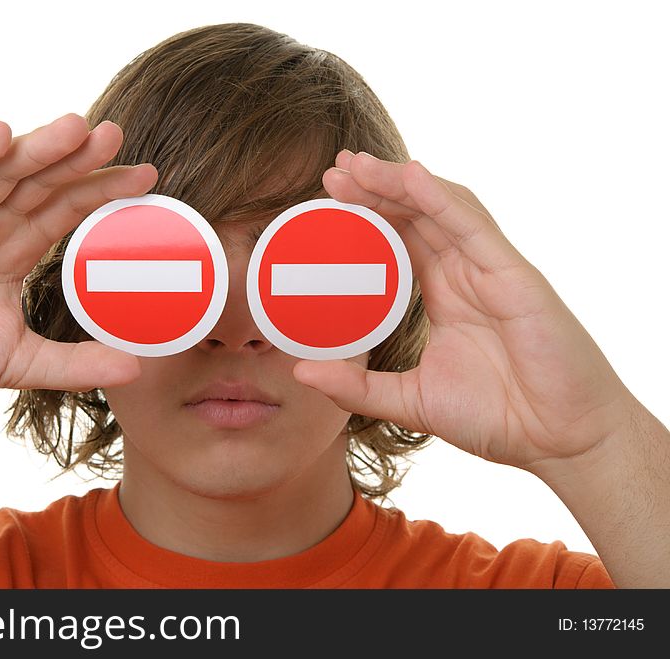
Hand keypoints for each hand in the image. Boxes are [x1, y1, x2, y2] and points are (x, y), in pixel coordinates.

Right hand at [0, 114, 155, 406]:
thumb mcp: (21, 362)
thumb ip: (76, 363)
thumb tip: (135, 369)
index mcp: (14, 249)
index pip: (66, 208)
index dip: (102, 190)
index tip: (147, 177)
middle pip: (40, 181)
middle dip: (78, 158)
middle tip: (117, 134)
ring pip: (0, 173)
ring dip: (37, 148)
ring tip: (77, 127)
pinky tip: (0, 136)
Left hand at [294, 150, 638, 472]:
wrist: (559, 443)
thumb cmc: (498, 418)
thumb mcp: (410, 401)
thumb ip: (357, 387)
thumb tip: (301, 372)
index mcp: (446, 294)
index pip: (401, 239)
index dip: (368, 214)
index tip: (327, 199)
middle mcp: (467, 273)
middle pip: (416, 214)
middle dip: (375, 187)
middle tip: (333, 170)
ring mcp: (491, 270)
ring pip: (441, 208)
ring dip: (397, 182)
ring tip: (356, 166)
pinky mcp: (515, 277)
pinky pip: (473, 227)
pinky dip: (440, 198)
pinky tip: (408, 176)